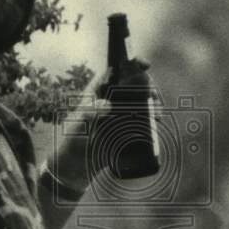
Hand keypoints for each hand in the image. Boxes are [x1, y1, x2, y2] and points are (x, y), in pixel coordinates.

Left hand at [50, 57, 158, 188]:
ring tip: (156, 115)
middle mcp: (111, 99)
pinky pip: (143, 122)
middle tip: (153, 97)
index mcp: (98, 91)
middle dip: (149, 87)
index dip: (131, 63)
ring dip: (153, 105)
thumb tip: (106, 105)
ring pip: (142, 103)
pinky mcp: (127, 130)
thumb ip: (89, 113)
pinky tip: (156, 125)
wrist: (76, 166)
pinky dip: (152, 121)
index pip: (116, 70)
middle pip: (135, 85)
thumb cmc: (72, 140)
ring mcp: (120, 115)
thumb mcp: (78, 124)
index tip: (144, 64)